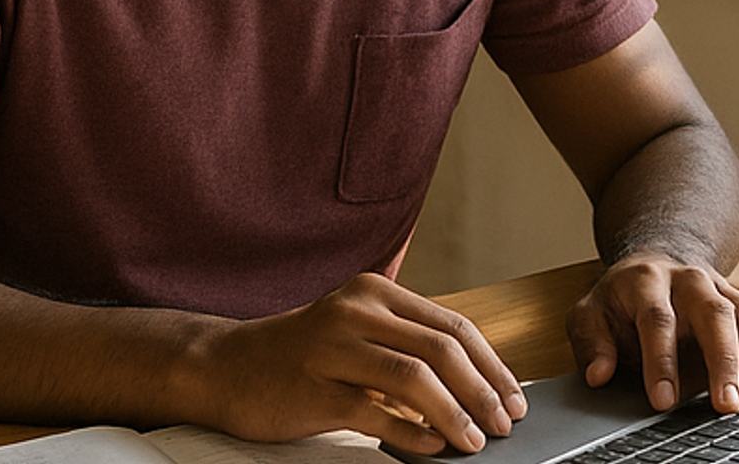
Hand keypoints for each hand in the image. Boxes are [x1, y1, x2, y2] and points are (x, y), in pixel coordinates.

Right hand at [182, 274, 527, 454]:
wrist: (225, 367)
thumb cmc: (300, 355)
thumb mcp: (357, 332)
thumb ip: (407, 346)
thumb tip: (477, 385)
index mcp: (374, 292)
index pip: (452, 326)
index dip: (492, 365)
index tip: (514, 397)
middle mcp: (354, 311)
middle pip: (440, 348)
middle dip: (483, 391)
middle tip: (504, 424)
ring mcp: (330, 347)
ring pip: (413, 377)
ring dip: (455, 413)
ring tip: (475, 441)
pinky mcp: (312, 388)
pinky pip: (375, 412)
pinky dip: (412, 433)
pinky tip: (432, 447)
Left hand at [567, 253, 738, 413]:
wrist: (654, 259)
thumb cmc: (622, 298)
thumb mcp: (590, 313)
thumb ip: (592, 342)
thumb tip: (598, 373)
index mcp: (646, 281)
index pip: (657, 320)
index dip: (660, 361)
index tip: (663, 400)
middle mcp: (688, 279)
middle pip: (713, 314)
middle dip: (723, 361)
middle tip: (728, 404)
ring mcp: (720, 286)